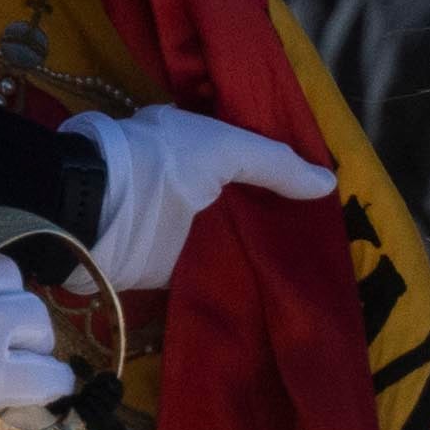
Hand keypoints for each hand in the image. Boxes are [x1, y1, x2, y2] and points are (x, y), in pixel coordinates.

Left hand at [68, 106, 339, 296]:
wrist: (99, 210)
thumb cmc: (161, 161)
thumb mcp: (226, 148)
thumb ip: (275, 165)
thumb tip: (329, 183)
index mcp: (196, 142)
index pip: (248, 155)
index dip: (282, 170)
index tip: (320, 188)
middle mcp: (189, 181)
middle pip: (243, 198)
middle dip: (277, 213)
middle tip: (326, 232)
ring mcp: (181, 224)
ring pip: (232, 235)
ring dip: (262, 248)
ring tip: (314, 264)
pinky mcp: (174, 265)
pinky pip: (216, 270)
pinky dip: (241, 277)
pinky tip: (279, 287)